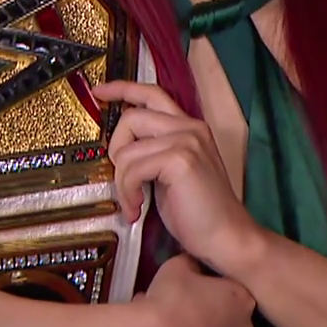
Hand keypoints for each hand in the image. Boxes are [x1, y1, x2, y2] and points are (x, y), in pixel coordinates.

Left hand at [98, 80, 263, 273]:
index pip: (152, 94)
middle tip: (124, 181)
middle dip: (116, 151)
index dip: (122, 89)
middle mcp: (189, 126)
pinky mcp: (180, 159)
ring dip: (122, 183)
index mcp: (189, 127)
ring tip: (133, 204)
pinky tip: (137, 209)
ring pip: (127, 150)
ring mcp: (186, 140)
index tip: (99, 92)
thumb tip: (119, 150)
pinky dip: (127, 192)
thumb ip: (153, 152)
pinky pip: (132, 169)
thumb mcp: (171, 173)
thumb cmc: (199, 213)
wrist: (227, 237)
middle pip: (132, 117)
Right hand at [126, 254, 255, 326]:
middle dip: (209, 311)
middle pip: (229, 316)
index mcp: (242, 299)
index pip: (232, 287)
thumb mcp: (178, 265)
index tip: (193, 285)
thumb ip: (191, 263)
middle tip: (181, 306)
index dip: (212, 285)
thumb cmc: (171, 299)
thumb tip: (193, 266)